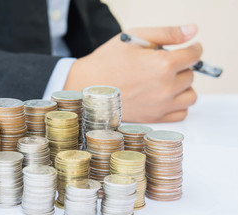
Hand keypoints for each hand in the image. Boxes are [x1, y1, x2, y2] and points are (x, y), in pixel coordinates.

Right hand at [64, 24, 202, 122]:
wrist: (86, 86)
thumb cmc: (107, 61)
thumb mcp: (135, 37)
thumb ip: (167, 33)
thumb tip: (192, 30)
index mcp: (162, 64)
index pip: (194, 55)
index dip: (193, 49)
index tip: (189, 49)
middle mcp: (165, 87)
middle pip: (191, 75)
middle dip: (182, 67)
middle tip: (163, 64)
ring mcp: (160, 105)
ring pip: (190, 95)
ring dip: (183, 87)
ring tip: (167, 81)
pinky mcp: (154, 118)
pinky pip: (181, 113)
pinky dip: (178, 104)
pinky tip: (164, 96)